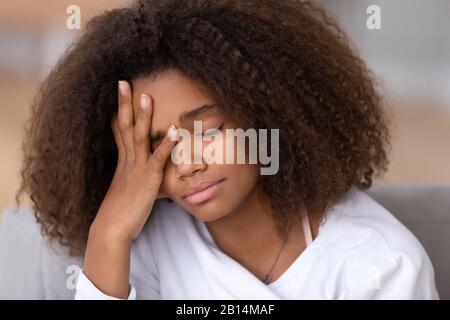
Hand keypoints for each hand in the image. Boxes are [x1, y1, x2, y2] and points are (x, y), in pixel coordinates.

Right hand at [91, 80, 177, 242]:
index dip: (119, 111)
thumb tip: (150, 179)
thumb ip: (140, 179)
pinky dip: (166, 144)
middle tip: (124, 82)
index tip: (119, 93)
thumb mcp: (130, 190)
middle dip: (124, 104)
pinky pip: (158, 158)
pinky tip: (175, 131)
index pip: (119, 130)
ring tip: (146, 96)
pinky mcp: (148, 179)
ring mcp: (137, 168)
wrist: (112, 228)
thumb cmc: (121, 212)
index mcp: (123, 162)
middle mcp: (128, 161)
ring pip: (138, 137)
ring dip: (142, 116)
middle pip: (124, 126)